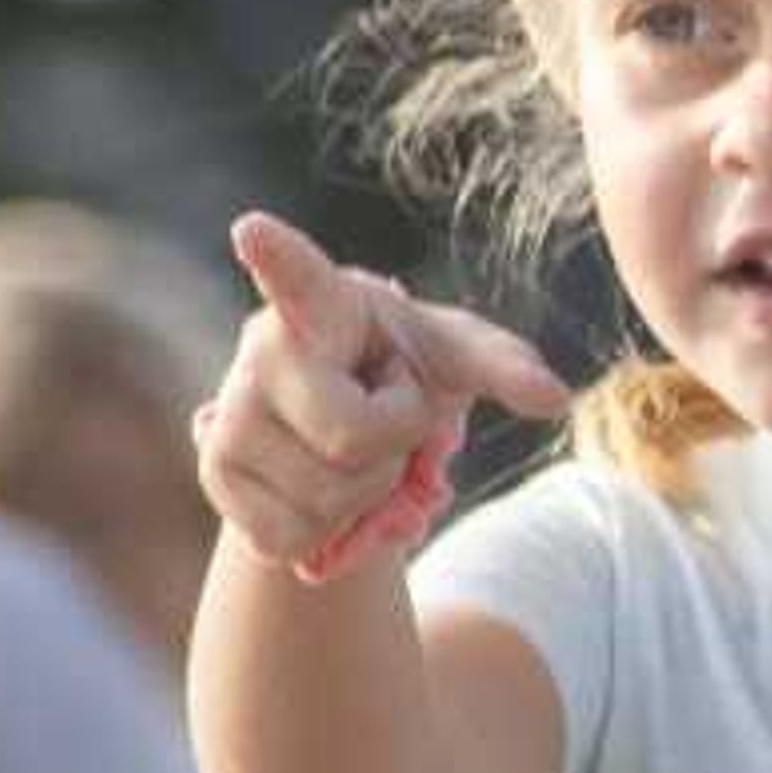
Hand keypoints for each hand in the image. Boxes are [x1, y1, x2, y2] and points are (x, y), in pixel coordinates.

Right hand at [197, 212, 564, 579]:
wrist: (336, 426)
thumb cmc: (398, 372)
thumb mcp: (453, 358)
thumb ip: (504, 367)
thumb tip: (556, 398)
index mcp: (322, 302)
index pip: (296, 276)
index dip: (277, 255)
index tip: (254, 231)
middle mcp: (260, 349)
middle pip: (353, 441)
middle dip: (394, 449)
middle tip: (384, 418)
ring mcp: (227, 414)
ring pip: (325, 502)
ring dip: (366, 497)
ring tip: (354, 452)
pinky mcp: (214, 474)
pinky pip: (289, 541)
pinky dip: (329, 538)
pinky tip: (325, 494)